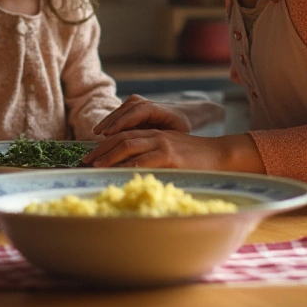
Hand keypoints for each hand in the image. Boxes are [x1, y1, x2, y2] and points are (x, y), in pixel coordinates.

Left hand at [82, 131, 265, 173]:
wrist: (221, 155)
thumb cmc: (197, 160)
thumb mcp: (171, 152)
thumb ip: (153, 157)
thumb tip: (131, 171)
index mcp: (154, 134)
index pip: (123, 135)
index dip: (105, 145)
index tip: (90, 156)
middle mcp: (155, 136)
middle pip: (121, 139)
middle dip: (101, 150)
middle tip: (85, 162)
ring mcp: (162, 145)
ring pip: (128, 146)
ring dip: (108, 157)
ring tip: (94, 167)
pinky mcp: (170, 157)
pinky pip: (143, 160)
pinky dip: (127, 166)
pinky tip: (116, 173)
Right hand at [93, 94, 190, 135]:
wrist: (182, 113)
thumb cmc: (180, 126)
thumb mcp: (176, 133)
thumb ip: (163, 140)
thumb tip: (151, 154)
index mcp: (155, 108)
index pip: (135, 113)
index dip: (121, 123)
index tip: (109, 133)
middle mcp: (143, 102)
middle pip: (123, 111)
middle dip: (109, 123)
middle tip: (97, 135)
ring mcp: (136, 103)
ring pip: (119, 111)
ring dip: (107, 121)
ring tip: (96, 133)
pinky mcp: (130, 107)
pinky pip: (118, 114)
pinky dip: (110, 122)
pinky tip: (101, 131)